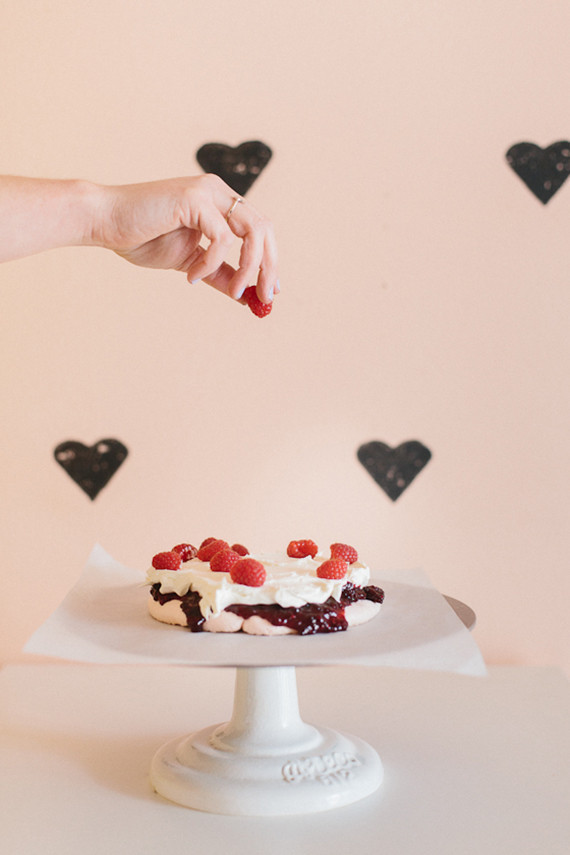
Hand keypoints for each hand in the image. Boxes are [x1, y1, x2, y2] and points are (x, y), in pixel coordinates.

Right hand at [97, 174, 277, 302]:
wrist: (106, 222)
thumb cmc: (142, 238)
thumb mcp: (190, 262)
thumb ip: (218, 273)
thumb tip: (245, 295)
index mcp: (219, 203)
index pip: (259, 230)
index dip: (270, 261)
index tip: (270, 291)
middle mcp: (218, 192)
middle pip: (264, 229)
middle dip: (268, 267)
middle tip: (265, 297)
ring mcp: (207, 192)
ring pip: (251, 232)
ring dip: (247, 269)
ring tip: (234, 292)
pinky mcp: (194, 198)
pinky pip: (222, 238)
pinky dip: (211, 264)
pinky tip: (192, 277)